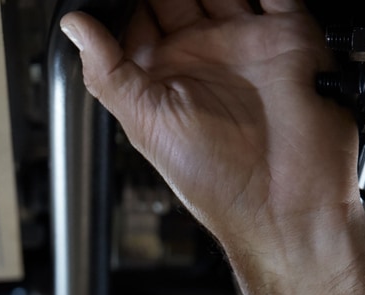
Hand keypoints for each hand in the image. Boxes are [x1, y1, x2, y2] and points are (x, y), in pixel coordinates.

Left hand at [62, 0, 361, 255]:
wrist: (283, 204)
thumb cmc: (215, 183)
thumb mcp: (145, 123)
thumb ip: (109, 71)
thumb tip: (74, 27)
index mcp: (164, 76)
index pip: (136, 17)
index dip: (122, 0)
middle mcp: (204, 55)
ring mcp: (245, 42)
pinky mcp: (289, 35)